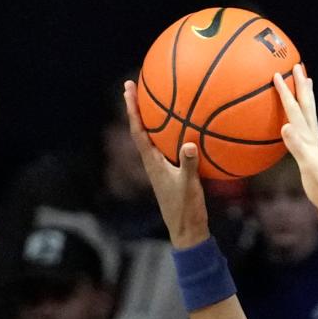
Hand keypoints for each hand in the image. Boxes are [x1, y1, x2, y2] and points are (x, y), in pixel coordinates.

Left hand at [121, 80, 208, 248]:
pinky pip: (169, 147)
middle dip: (138, 107)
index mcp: (152, 163)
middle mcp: (153, 163)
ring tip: (156, 100)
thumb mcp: (189, 187)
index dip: (132, 109)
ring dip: (153, 119)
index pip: (138, 131)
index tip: (128, 88)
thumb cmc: (186, 211)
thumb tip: (190, 144)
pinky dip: (173, 134)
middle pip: (142, 129)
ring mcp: (162, 168)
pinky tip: (185, 129)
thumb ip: (189, 165)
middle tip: (135, 86)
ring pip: (154, 138)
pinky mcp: (172, 174)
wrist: (187, 233)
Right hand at [273, 64, 317, 215]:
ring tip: (306, 83)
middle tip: (298, 65)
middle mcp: (314, 138)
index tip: (278, 74)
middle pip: (307, 106)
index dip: (286, 93)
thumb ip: (297, 147)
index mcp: (309, 139)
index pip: (295, 111)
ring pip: (309, 115)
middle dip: (301, 85)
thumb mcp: (308, 168)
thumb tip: (286, 126)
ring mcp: (315, 146)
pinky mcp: (315, 154)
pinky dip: (301, 118)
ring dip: (306, 98)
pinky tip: (298, 121)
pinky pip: (306, 128)